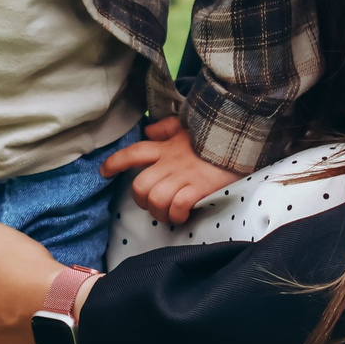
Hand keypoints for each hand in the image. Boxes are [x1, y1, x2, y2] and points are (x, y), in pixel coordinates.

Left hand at [101, 118, 242, 222]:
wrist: (240, 139)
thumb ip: (166, 127)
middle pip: (139, 186)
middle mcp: (170, 163)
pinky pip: (178, 206)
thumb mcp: (187, 126)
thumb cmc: (213, 136)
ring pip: (155, 200)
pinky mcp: (199, 188)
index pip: (133, 153)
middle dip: (141, 201)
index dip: (115, 162)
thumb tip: (149, 130)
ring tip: (168, 215)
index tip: (104, 171)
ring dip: (159, 213)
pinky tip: (182, 216)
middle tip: (152, 204)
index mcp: (165, 148)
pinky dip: (177, 215)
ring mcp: (184, 177)